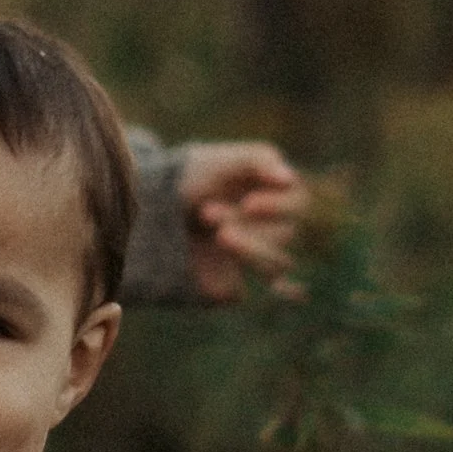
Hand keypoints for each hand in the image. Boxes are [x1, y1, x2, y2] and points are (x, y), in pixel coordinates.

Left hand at [177, 141, 310, 304]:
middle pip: (285, 235)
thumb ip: (257, 160)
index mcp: (280, 198)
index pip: (300, 206)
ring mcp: (257, 259)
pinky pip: (242, 291)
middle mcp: (276, 230)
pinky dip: (233, 285)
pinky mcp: (233, 285)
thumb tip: (288, 177)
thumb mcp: (222, 160)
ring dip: (248, 250)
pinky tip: (216, 277)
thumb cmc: (197, 176)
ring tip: (217, 235)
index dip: (280, 208)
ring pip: (275, 266)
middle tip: (206, 213)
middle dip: (247, 224)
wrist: (153, 205)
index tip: (249, 205)